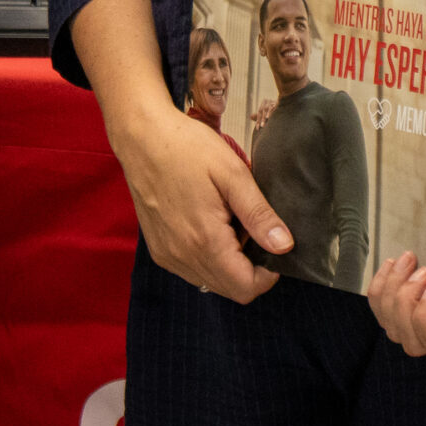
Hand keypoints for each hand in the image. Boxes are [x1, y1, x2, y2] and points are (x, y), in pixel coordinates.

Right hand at [107, 102, 293, 303]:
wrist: (141, 136)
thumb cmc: (185, 147)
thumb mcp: (232, 174)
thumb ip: (259, 214)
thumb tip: (284, 245)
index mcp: (204, 241)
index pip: (246, 288)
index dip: (268, 274)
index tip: (273, 245)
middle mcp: (182, 257)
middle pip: (230, 289)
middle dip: (249, 267)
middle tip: (249, 226)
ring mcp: (167, 255)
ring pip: (210, 281)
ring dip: (228, 263)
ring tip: (228, 221)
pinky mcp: (158, 249)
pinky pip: (191, 269)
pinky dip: (207, 256)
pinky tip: (207, 223)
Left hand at [249, 99, 274, 133]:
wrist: (285, 105)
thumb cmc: (274, 110)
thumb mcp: (266, 113)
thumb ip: (259, 115)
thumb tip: (250, 117)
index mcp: (263, 103)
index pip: (259, 112)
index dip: (258, 120)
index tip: (257, 128)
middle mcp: (266, 101)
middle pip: (261, 110)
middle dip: (261, 119)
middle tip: (261, 127)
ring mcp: (271, 100)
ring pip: (266, 109)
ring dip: (265, 116)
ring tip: (264, 123)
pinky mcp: (277, 102)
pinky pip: (272, 107)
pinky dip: (270, 112)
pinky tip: (269, 117)